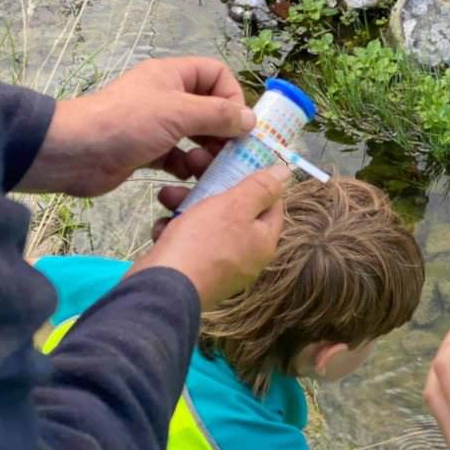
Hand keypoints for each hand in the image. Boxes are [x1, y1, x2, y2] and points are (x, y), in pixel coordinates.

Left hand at [17, 57, 255, 197]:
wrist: (74, 153)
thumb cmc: (126, 123)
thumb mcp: (178, 113)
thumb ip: (217, 115)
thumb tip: (250, 119)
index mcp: (172, 76)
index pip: (216, 74)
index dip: (231, 95)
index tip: (238, 123)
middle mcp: (166, 97)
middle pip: (209, 108)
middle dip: (222, 131)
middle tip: (232, 154)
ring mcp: (156, 125)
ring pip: (195, 136)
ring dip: (205, 152)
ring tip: (203, 167)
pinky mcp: (147, 151)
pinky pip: (177, 157)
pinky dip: (186, 167)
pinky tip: (187, 179)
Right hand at [129, 164, 290, 308]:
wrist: (162, 288)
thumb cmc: (203, 242)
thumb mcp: (235, 206)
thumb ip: (261, 188)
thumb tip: (287, 172)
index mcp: (263, 241)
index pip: (270, 203)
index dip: (254, 179)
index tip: (235, 160)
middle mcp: (246, 256)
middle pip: (235, 211)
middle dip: (211, 187)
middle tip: (194, 167)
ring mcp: (218, 267)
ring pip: (206, 224)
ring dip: (186, 205)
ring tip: (167, 196)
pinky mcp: (193, 272)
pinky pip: (189, 243)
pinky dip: (175, 231)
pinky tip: (162, 226)